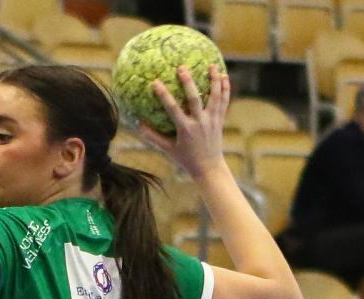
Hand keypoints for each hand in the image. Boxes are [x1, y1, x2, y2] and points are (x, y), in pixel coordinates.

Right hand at [137, 63, 230, 179]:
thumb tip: (137, 123)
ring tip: (212, 65)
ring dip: (214, 80)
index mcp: (185, 129)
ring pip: (214, 97)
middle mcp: (200, 123)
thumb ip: (153, 136)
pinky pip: (224, 102)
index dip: (163, 95)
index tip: (155, 82)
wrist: (209, 168)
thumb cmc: (186, 159)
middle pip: (194, 98)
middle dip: (188, 82)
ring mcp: (211, 120)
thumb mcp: (168, 149)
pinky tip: (224, 76)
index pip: (172, 109)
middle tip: (182, 67)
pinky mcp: (220, 120)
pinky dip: (225, 89)